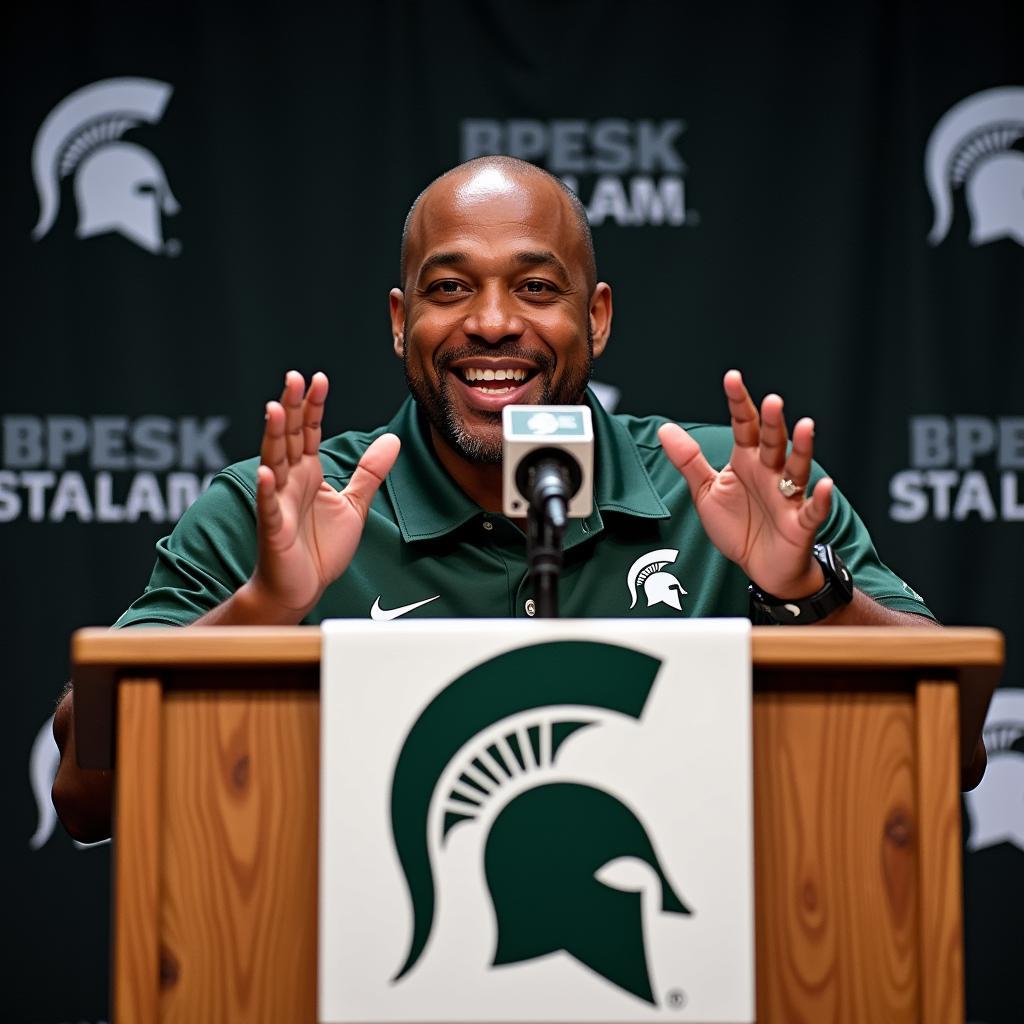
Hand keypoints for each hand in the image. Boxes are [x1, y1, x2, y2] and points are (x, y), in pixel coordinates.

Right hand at [249, 370, 399, 616]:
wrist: (301, 587)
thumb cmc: (321, 547)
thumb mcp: (355, 505)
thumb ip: (370, 472)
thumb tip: (392, 438)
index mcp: (309, 473)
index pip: (310, 432)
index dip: (315, 406)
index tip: (319, 379)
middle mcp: (290, 481)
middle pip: (290, 437)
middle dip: (293, 407)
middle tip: (294, 377)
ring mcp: (278, 502)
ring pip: (275, 462)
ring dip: (275, 436)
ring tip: (277, 409)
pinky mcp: (273, 528)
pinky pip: (268, 506)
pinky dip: (266, 489)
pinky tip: (267, 472)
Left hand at [658, 370, 832, 598]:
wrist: (760, 566)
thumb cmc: (738, 526)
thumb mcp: (705, 492)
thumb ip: (688, 460)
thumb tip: (665, 429)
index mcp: (746, 461)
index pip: (744, 426)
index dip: (738, 403)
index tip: (732, 378)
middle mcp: (769, 473)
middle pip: (772, 442)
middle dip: (772, 422)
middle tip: (772, 401)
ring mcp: (787, 497)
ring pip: (796, 468)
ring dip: (802, 449)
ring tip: (805, 428)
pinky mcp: (799, 523)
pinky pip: (812, 510)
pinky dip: (819, 499)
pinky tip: (824, 485)